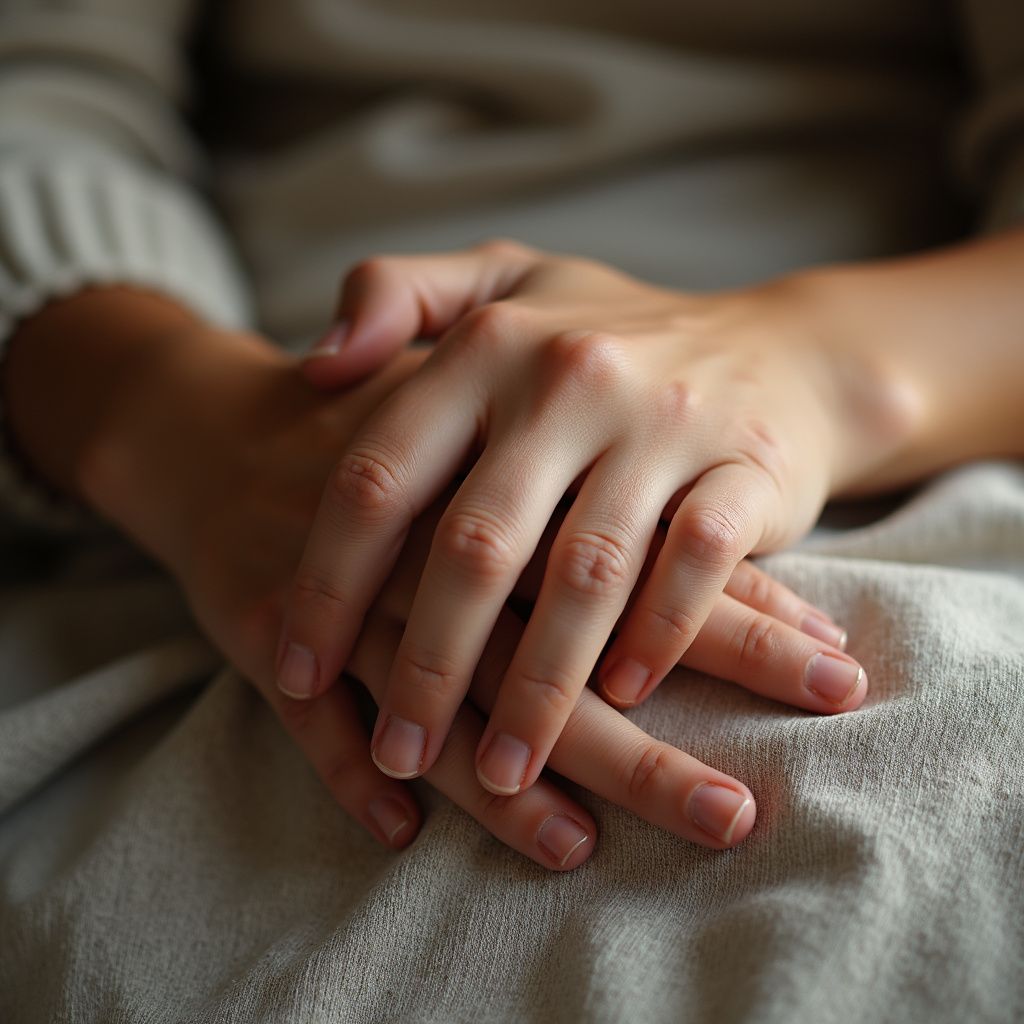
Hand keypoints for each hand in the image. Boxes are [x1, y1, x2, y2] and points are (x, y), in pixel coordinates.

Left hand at [129, 321, 853, 863]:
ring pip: (584, 574)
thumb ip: (397, 296)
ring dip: (539, 689)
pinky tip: (622, 696)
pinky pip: (693, 564)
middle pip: (475, 545)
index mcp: (489, 347)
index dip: (328, 582)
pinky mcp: (746, 465)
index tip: (293, 668)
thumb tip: (312, 369)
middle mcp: (569, 377)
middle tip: (396, 750)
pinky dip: (656, 636)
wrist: (783, 348)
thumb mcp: (502, 286)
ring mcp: (662, 422)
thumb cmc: (613, 335)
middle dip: (429, 666)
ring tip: (500, 770)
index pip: (379, 476)